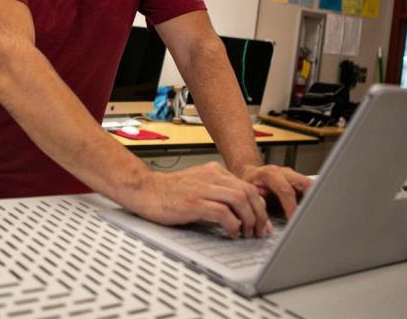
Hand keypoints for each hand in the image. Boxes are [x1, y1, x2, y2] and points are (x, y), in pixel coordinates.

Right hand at [131, 162, 270, 238]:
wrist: (144, 190)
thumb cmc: (169, 192)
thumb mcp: (199, 186)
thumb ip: (219, 192)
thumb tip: (242, 210)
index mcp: (214, 172)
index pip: (248, 186)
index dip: (260, 207)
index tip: (262, 223)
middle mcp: (211, 177)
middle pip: (249, 192)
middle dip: (259, 215)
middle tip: (259, 231)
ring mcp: (202, 188)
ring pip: (240, 200)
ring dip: (249, 220)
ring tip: (247, 234)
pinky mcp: (193, 202)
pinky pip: (222, 212)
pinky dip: (232, 224)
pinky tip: (231, 233)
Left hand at [236, 165, 311, 218]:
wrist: (250, 174)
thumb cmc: (248, 183)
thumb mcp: (250, 194)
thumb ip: (259, 207)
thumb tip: (267, 226)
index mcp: (271, 175)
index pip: (286, 191)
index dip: (291, 207)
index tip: (294, 220)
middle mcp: (284, 172)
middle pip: (305, 184)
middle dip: (310, 200)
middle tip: (309, 217)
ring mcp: (293, 175)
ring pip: (311, 185)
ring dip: (313, 200)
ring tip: (311, 215)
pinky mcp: (298, 180)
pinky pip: (309, 188)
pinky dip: (311, 199)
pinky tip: (309, 210)